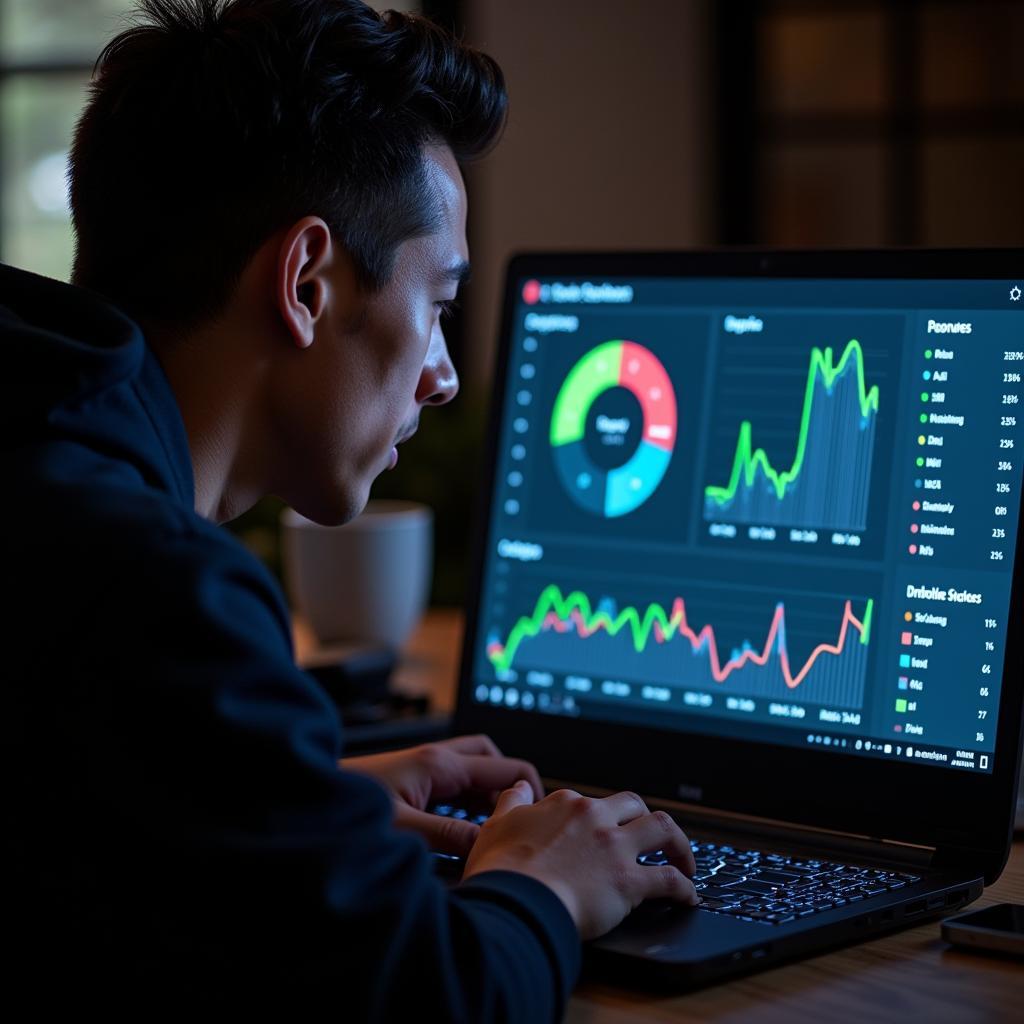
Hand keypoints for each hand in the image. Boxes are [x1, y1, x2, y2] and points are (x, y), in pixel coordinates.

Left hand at [339, 734, 543, 856]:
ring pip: (472, 774)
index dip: (529, 792)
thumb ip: (449, 837)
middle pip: (492, 759)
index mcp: (440, 763)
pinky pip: (452, 788)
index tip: (537, 820)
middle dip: (509, 786)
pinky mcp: (410, 784)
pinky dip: (464, 807)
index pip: (506, 767)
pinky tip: (460, 836)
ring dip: (485, 798)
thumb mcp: (402, 829)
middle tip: (516, 819)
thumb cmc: (344, 809)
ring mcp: (422, 770)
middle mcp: (435, 760)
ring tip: (491, 833)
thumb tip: (491, 844)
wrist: (304, 801)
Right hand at [462, 783, 697, 940]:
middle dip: (644, 819)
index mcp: (564, 805)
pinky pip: (669, 880)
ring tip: (684, 861)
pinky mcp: (628, 881)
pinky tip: (689, 897)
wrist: (515, 902)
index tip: (598, 833)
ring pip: (663, 829)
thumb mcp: (496, 825)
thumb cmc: (502, 870)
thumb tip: (518, 787)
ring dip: (679, 844)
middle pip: (633, 805)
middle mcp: (594, 817)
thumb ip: (512, 803)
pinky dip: (685, 887)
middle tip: (650, 840)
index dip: (596, 818)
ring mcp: (614, 847)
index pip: (588, 802)